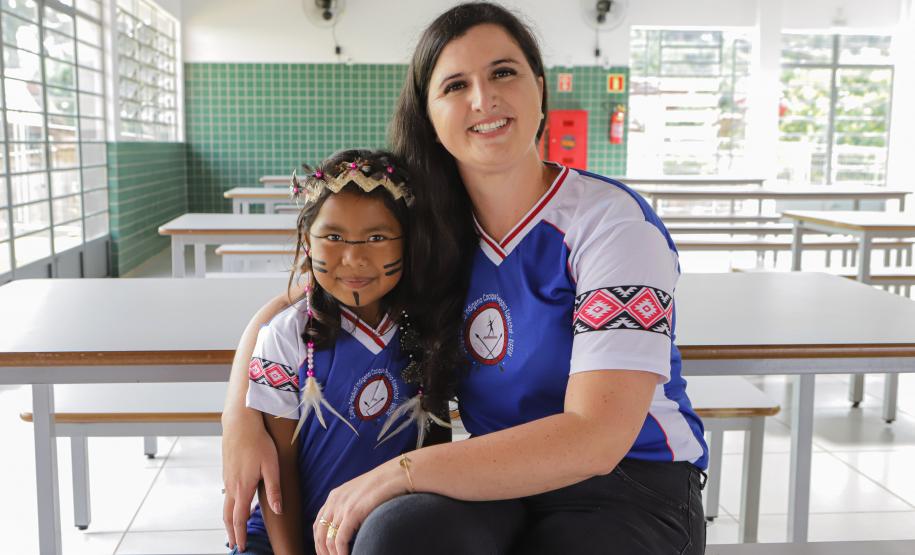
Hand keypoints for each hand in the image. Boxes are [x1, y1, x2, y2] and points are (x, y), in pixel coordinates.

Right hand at [222, 411, 282, 551]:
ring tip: (234, 531)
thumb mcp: (271, 465)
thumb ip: (274, 489)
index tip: (242, 547)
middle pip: (228, 516)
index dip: (241, 535)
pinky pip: (227, 495)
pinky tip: (236, 507)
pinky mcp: (227, 472)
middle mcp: (232, 486)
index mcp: (243, 487)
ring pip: (225, 506)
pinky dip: (229, 508)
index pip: (239, 519)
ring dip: (228, 521)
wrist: (240, 422)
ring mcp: (227, 479)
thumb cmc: (258, 441)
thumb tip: (278, 510)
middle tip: (236, 546)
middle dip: (232, 533)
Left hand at [313, 458, 408, 554]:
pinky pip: (339, 539)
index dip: (319, 542)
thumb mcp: (361, 493)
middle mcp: (334, 501)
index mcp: (335, 496)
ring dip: (332, 554)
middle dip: (323, 550)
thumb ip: (352, 505)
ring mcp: (342, 507)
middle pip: (319, 533)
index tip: (326, 553)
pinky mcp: (352, 513)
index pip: (318, 524)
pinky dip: (341, 552)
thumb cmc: (385, 484)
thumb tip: (352, 524)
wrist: (397, 474)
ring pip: (328, 539)